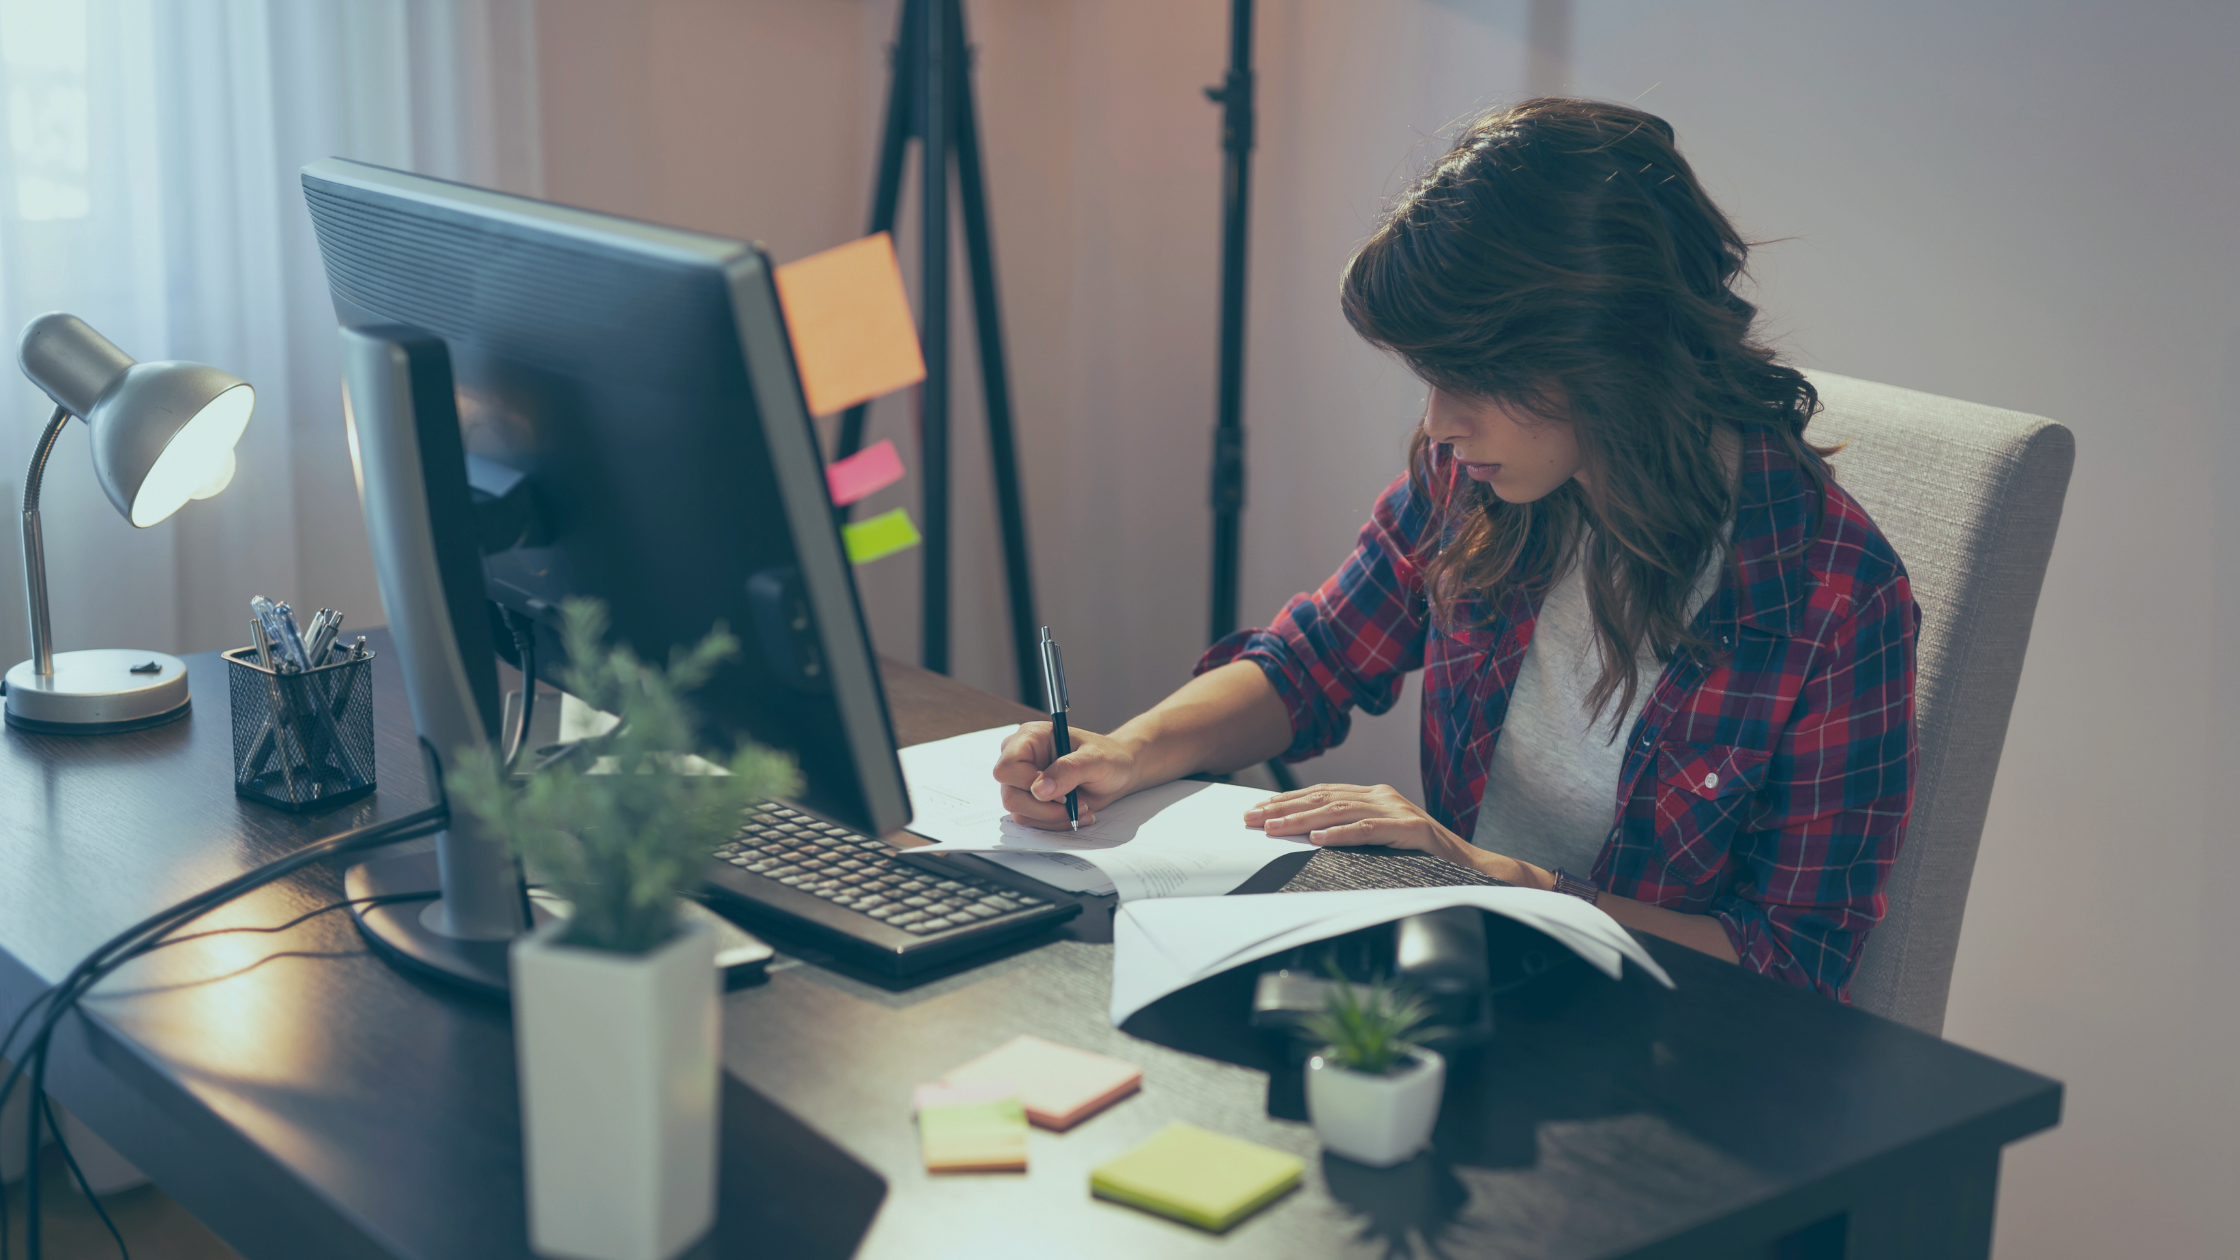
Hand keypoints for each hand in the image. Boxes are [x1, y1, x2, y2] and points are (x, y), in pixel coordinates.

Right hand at [992, 722, 1143, 830]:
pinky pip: (1031, 820)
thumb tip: (1040, 790)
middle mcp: (1022, 759)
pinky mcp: (1031, 800)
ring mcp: (1024, 782)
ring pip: (1019, 812)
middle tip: (1073, 803)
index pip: (1007, 767)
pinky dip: (1055, 822)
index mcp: (1030, 738)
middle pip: (1010, 795)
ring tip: (1081, 808)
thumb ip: (1068, 770)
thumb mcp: (1095, 759)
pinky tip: (1076, 813)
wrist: (1118, 772)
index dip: (1028, 784)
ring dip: (1052, 817)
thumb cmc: (1109, 757)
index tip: (1059, 792)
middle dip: (1044, 808)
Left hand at [1244, 782, 1550, 887]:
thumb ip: (1352, 832)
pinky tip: (1318, 838)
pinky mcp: (1412, 829)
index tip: (1255, 810)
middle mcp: (1383, 796)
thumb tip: (1307, 837)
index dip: (1287, 801)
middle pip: (1323, 798)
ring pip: (1340, 811)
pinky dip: (1342, 833)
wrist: (1472, 867)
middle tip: (1250, 818)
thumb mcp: (1381, 841)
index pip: (1321, 793)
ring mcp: (1398, 810)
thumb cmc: (1424, 858)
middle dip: (1283, 808)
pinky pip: (1371, 830)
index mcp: (1374, 795)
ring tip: (1273, 828)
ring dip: (1302, 820)